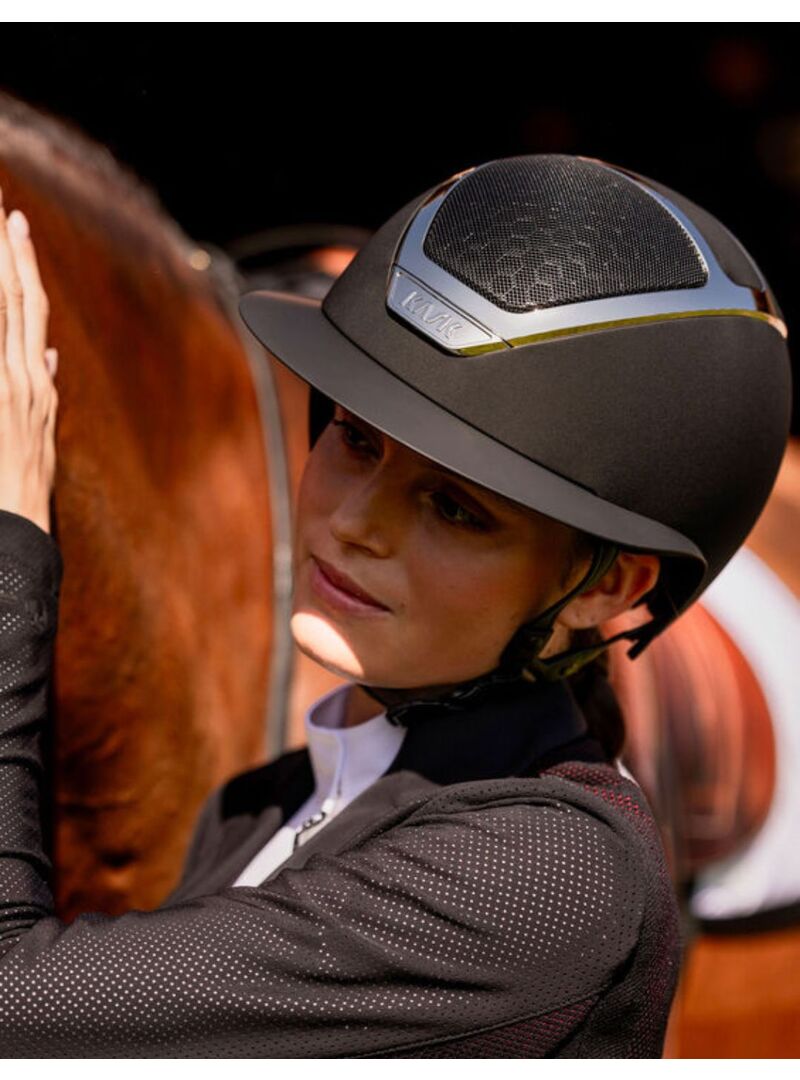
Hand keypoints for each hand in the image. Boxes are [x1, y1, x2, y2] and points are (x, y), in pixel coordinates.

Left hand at [0, 185, 57, 535]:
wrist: (19, 531)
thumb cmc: (20, 487)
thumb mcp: (40, 431)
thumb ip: (44, 388)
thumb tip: (52, 355)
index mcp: (39, 383)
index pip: (31, 312)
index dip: (22, 266)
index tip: (12, 226)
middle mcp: (29, 381)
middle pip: (21, 302)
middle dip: (10, 253)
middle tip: (1, 207)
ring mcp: (14, 391)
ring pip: (8, 316)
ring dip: (1, 272)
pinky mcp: (2, 404)